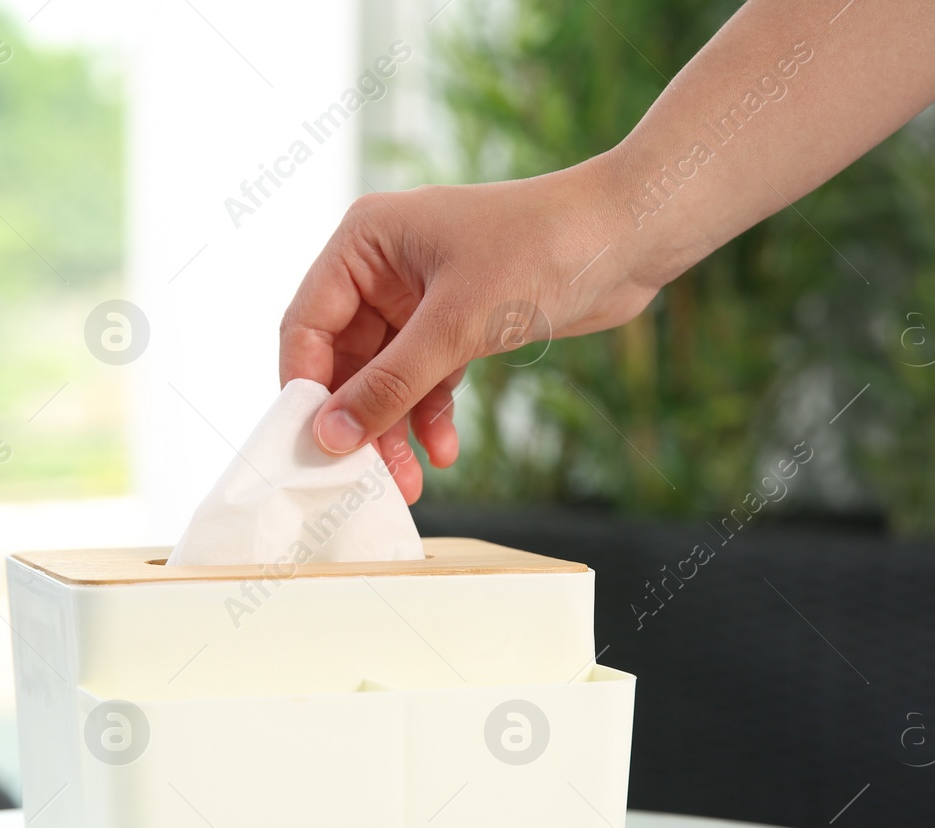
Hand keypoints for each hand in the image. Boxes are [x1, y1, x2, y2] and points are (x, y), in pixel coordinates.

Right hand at [278, 150, 668, 502]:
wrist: (629, 237)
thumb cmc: (541, 250)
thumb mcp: (456, 325)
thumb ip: (389, 385)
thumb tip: (329, 437)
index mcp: (365, 241)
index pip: (307, 324)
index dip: (306, 388)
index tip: (312, 446)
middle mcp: (384, 267)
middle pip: (345, 361)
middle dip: (359, 422)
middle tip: (365, 480)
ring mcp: (420, 298)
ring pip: (386, 379)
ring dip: (395, 430)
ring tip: (409, 482)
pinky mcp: (457, 323)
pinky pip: (426, 380)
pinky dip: (431, 416)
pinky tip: (444, 451)